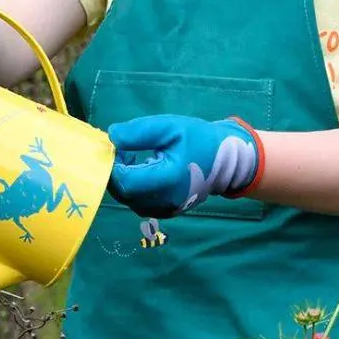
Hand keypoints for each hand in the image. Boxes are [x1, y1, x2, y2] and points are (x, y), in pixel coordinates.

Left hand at [107, 114, 260, 217]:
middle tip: (122, 151)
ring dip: (124, 180)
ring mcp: (166, 209)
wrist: (226, 160)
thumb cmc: (198, 139)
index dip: (113, 165)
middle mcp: (166, 200)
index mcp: (168, 179)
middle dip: (116, 172)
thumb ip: (139, 131)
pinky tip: (142, 171)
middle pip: (123, 193)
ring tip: (132, 159)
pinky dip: (134, 188)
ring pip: (129, 200)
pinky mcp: (166, 212)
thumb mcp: (170, 126)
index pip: (125, 181)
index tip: (116, 147)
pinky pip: (139, 203)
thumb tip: (112, 136)